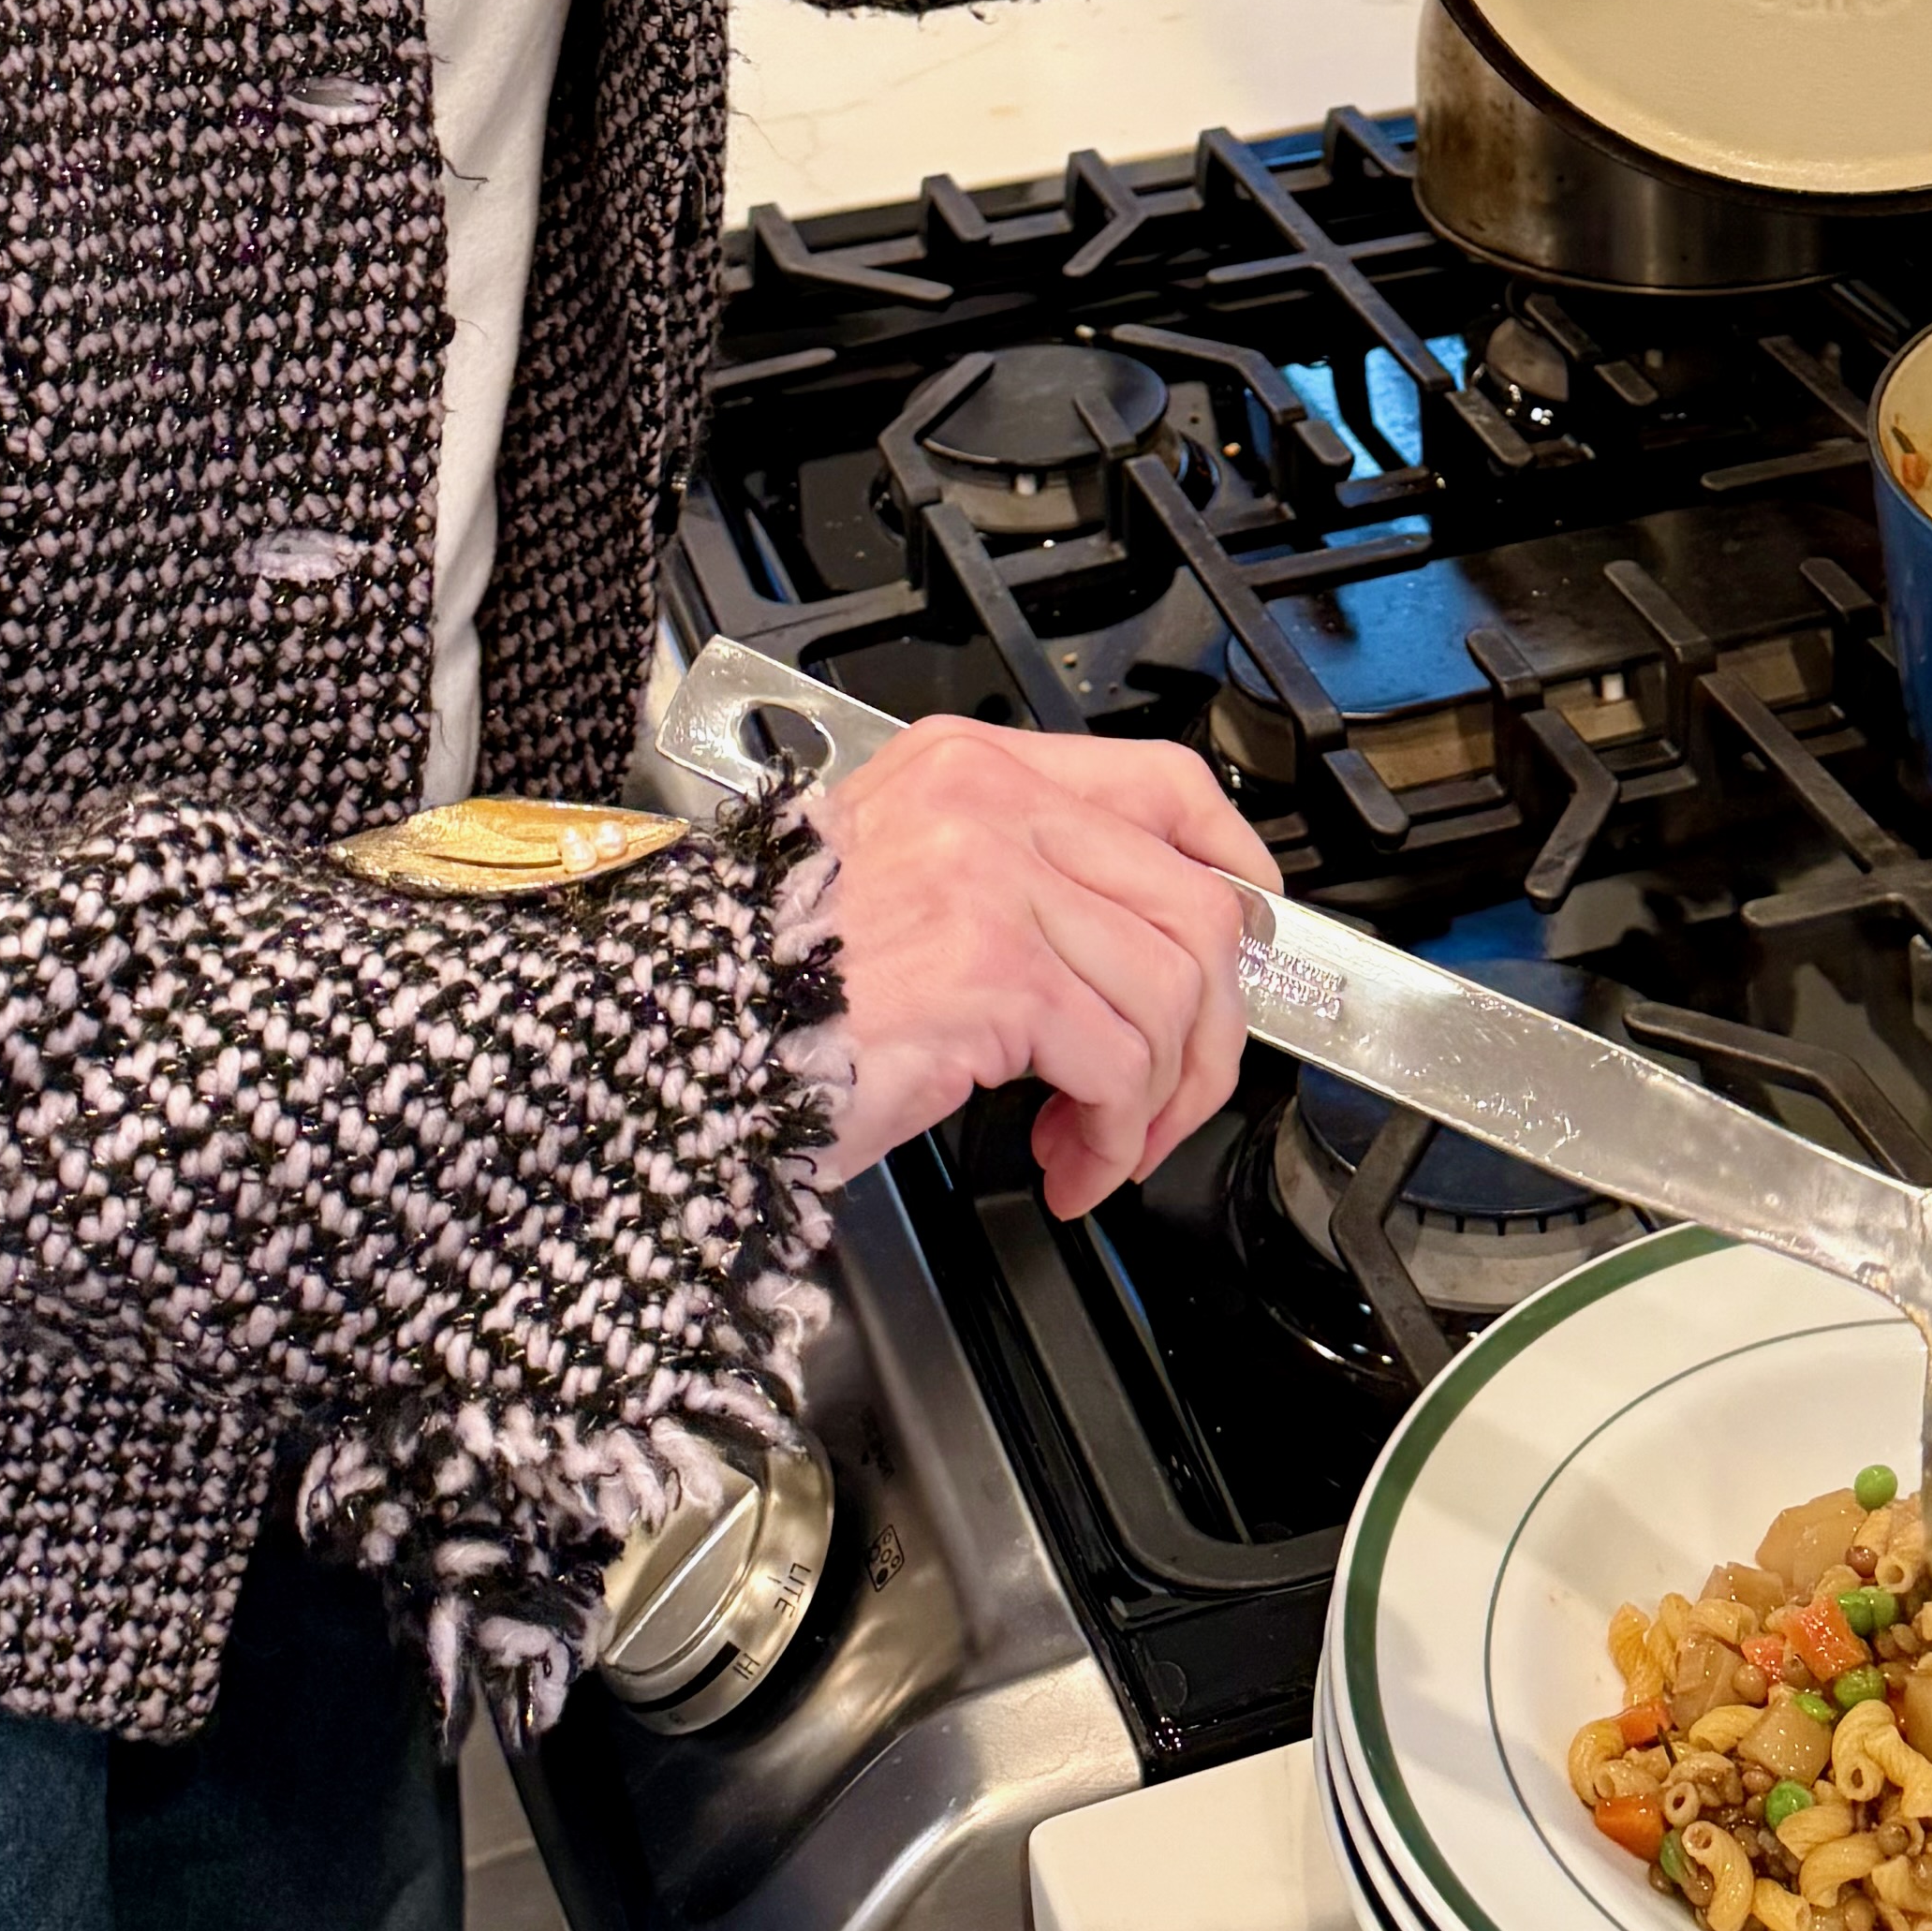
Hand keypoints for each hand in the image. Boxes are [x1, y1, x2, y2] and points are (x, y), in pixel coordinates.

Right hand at [806, 720, 1281, 1217]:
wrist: (681, 1039)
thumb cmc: (773, 983)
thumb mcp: (902, 879)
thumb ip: (1018, 877)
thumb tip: (1150, 943)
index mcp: (971, 766)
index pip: (1162, 784)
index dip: (1233, 864)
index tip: (1251, 934)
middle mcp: (989, 804)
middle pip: (1194, 904)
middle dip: (1209, 1028)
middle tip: (1165, 1099)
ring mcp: (993, 880)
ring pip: (1171, 990)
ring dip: (1156, 1098)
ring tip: (1097, 1143)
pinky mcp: (993, 971)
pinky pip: (1120, 1061)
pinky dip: (1113, 1134)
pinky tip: (1067, 1164)